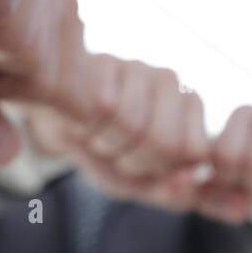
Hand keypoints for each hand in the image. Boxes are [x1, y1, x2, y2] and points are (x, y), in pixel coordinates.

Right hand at [26, 55, 213, 207]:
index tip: (141, 161)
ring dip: (106, 145)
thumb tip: (189, 180)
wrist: (56, 122)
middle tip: (115, 148)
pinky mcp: (104, 60)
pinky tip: (81, 117)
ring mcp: (139, 66)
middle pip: (165, 142)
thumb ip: (172, 192)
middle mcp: (172, 80)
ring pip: (132, 126)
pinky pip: (101, 107)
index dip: (160, 169)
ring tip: (98, 132)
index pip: (195, 152)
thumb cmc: (105, 151)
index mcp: (192, 107)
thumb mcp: (141, 183)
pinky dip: (86, 128)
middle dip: (133, 161)